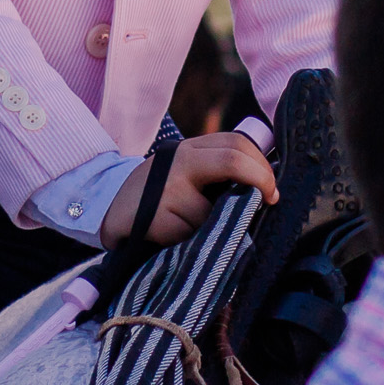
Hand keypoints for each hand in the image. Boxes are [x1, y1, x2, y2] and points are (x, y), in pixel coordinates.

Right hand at [100, 132, 278, 249]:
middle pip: (232, 160)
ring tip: (197, 230)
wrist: (112, 212)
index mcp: (191, 150)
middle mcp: (179, 161)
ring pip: (216, 208)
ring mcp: (168, 187)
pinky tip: (177, 238)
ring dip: (217, 225)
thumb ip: (216, 174)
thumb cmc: (159, 197)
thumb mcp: (186, 175)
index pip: (236, 143)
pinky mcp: (159, 217)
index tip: (271, 189)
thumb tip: (264, 190)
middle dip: (259, 182)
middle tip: (269, 201)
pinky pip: (195, 232)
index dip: (261, 166)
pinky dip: (194, 240)